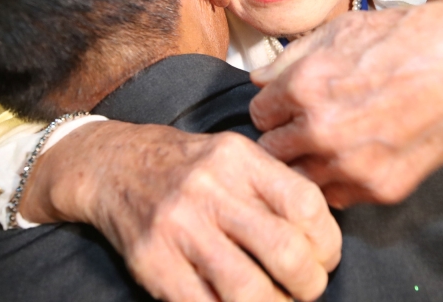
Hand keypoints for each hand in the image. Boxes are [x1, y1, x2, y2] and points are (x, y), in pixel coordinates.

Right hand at [20, 121, 340, 301]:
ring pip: (249, 289)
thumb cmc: (189, 168)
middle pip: (285, 252)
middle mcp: (209, 189)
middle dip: (310, 283)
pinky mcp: (154, 262)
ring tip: (276, 301)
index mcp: (239, 158)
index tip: (325, 257)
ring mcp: (179, 227)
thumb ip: (275, 186)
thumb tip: (324, 236)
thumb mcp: (234, 155)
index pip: (306, 204)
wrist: (114, 167)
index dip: (328, 242)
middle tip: (307, 288)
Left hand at [250, 0, 442, 207]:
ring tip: (332, 143)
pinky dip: (341, 181)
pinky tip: (360, 155)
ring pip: (300, 181)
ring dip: (309, 164)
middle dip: (284, 138)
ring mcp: (352, 166)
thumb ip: (292, 57)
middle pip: (270, 153)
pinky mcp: (382, 189)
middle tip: (306, 126)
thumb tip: (258, 81)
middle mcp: (321, 131)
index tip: (291, 104)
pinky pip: (338, 197)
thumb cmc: (412, 38)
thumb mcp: (344, 28)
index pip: (257, 114)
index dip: (275, 107)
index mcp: (305, 86)